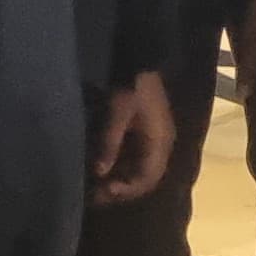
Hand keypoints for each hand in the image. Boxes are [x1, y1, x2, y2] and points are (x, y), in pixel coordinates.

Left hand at [91, 72, 176, 202]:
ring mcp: (154, 139)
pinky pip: (135, 159)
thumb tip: (100, 173)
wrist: (139, 60)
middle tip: (95, 195)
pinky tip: (103, 169)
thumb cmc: (131, 86)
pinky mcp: (145, 134)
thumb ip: (110, 143)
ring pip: (139, 171)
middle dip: (121, 189)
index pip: (147, 178)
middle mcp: (161, 145)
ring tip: (96, 186)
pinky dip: (120, 168)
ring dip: (120, 180)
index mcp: (160, 142)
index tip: (103, 191)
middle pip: (144, 179)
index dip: (126, 190)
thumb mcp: (118, 113)